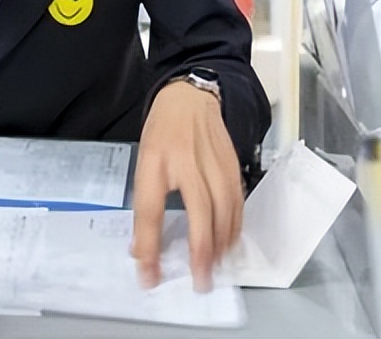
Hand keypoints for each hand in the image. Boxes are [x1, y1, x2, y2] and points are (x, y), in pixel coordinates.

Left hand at [130, 81, 241, 291]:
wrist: (190, 98)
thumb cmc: (162, 132)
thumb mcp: (143, 163)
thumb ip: (145, 204)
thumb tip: (142, 248)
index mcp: (156, 161)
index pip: (150, 211)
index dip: (149, 246)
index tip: (148, 275)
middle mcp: (188, 163)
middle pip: (200, 214)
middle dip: (200, 253)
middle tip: (198, 281)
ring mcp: (215, 164)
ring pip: (225, 212)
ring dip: (221, 246)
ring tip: (213, 268)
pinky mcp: (233, 167)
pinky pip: (238, 204)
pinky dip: (234, 228)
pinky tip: (228, 243)